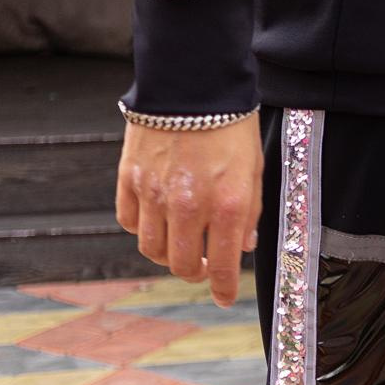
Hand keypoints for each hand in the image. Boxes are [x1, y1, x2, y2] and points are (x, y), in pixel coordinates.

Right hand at [115, 115, 262, 307]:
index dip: (222, 288)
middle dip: (194, 273)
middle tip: (203, 267)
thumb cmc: (231, 127)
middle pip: (180, 265)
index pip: (222, 265)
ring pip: (152, 249)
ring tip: (182, 242)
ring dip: (168, 254)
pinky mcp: (130, 180)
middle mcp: (189, 205)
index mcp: (228, 205)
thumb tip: (243, 246)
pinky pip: (130, 222)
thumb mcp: (255, 171)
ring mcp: (155, 194)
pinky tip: (158, 220)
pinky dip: (144, 229)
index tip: (223, 298)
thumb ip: (250, 213)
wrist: (192, 86)